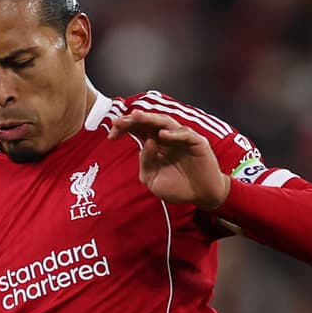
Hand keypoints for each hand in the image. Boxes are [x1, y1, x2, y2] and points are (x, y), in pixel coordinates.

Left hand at [107, 111, 228, 210]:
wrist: (200, 195)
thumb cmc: (177, 187)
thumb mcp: (153, 179)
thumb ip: (146, 163)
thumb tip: (146, 143)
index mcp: (155, 144)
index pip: (138, 130)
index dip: (124, 129)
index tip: (111, 135)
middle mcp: (167, 137)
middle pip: (149, 123)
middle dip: (133, 120)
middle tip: (119, 121)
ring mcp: (182, 138)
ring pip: (165, 122)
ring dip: (151, 119)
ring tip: (137, 116)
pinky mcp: (197, 142)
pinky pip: (185, 134)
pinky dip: (174, 134)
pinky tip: (162, 135)